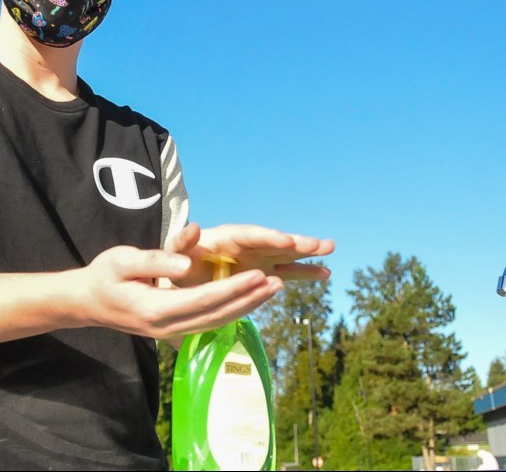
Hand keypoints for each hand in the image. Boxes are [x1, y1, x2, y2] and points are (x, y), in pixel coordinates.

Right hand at [78, 244, 283, 339]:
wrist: (87, 301)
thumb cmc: (104, 275)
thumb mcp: (122, 260)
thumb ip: (156, 262)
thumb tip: (184, 264)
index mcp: (156, 308)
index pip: (204, 299)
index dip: (233, 288)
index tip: (258, 275)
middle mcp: (167, 326)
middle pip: (217, 314)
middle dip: (249, 299)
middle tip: (278, 282)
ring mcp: (171, 332)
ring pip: (216, 322)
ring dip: (246, 307)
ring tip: (272, 290)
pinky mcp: (174, 330)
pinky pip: (209, 322)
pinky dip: (232, 311)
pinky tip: (249, 299)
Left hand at [165, 223, 333, 287]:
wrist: (181, 278)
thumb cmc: (177, 264)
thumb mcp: (174, 252)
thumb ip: (182, 241)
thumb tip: (193, 227)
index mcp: (227, 237)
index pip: (251, 235)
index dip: (269, 238)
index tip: (287, 242)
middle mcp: (247, 245)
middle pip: (274, 242)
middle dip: (296, 243)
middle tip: (319, 245)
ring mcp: (258, 259)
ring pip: (286, 255)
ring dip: (307, 254)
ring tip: (330, 249)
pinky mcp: (263, 274)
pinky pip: (288, 272)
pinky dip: (305, 272)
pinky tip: (326, 273)